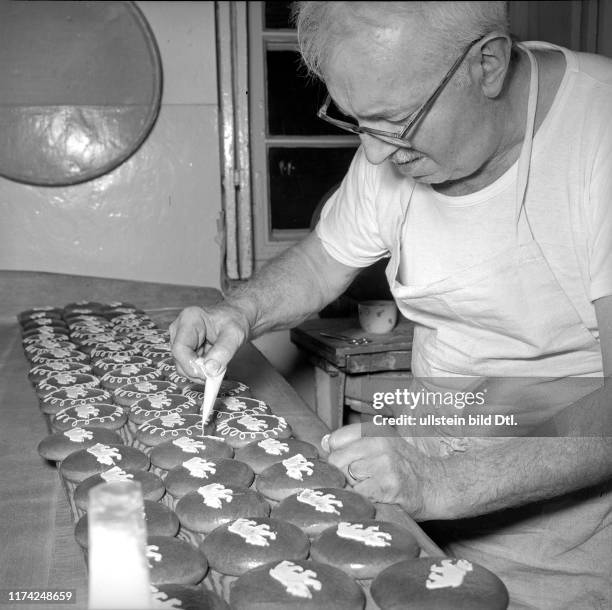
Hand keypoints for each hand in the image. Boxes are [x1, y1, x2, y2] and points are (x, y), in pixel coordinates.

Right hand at [169, 303, 249, 380]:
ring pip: (183, 366)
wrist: (236, 317)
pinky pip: (189, 366)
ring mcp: (180, 339)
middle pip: (179, 359)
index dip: (191, 366)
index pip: (180, 349)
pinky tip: (214, 366)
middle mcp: (179, 329)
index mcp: (189, 319)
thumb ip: (223, 351)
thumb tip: (210, 370)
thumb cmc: (235, 320)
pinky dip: (202, 371)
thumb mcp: (235, 335)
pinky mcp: (185, 349)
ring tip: (219, 367)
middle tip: (217, 373)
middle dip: (197, 371)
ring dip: (200, 372)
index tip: (208, 374)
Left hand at [323, 423, 446, 519]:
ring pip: (345, 478)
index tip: (346, 465)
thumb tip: (324, 443)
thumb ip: (353, 443)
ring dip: (352, 488)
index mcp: (374, 430)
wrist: (436, 484)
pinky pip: (358, 494)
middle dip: (341, 475)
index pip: (334, 440)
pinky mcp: (388, 485)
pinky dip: (362, 500)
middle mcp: (378, 442)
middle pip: (336, 460)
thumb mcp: (381, 445)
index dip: (336, 456)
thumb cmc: (403, 467)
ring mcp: (384, 463)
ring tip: (370, 488)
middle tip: (358, 481)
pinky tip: (375, 498)